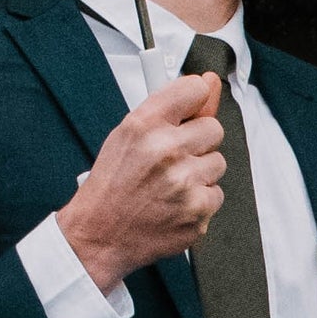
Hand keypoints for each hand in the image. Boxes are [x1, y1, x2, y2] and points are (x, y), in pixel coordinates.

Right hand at [58, 73, 224, 289]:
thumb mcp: (128, 135)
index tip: (190, 110)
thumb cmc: (112, 184)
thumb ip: (171, 108)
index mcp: (144, 125)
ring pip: (218, 162)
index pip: (195, 90)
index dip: (195, 99)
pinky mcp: (197, 211)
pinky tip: (175, 203)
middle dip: (198, 141)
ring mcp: (184, 183)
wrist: (99, 235)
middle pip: (213, 129)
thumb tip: (209, 83)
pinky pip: (216, 194)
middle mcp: (166, 150)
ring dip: (200, 172)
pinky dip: (199, 200)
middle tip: (173, 158)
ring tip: (170, 184)